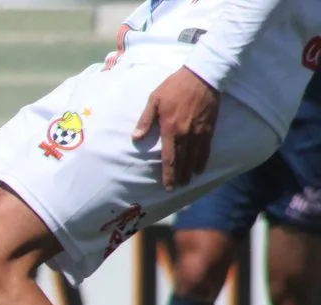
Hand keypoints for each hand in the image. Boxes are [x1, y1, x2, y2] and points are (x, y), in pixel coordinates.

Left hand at [133, 67, 219, 190]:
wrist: (202, 76)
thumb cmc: (175, 87)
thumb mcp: (154, 99)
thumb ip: (145, 120)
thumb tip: (136, 137)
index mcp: (170, 128)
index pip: (169, 157)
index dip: (168, 173)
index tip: (167, 186)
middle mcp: (185, 134)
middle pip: (182, 160)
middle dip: (179, 176)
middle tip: (176, 188)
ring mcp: (199, 131)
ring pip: (194, 157)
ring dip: (190, 171)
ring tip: (188, 182)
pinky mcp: (209, 127)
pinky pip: (206, 148)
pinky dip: (203, 160)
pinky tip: (201, 168)